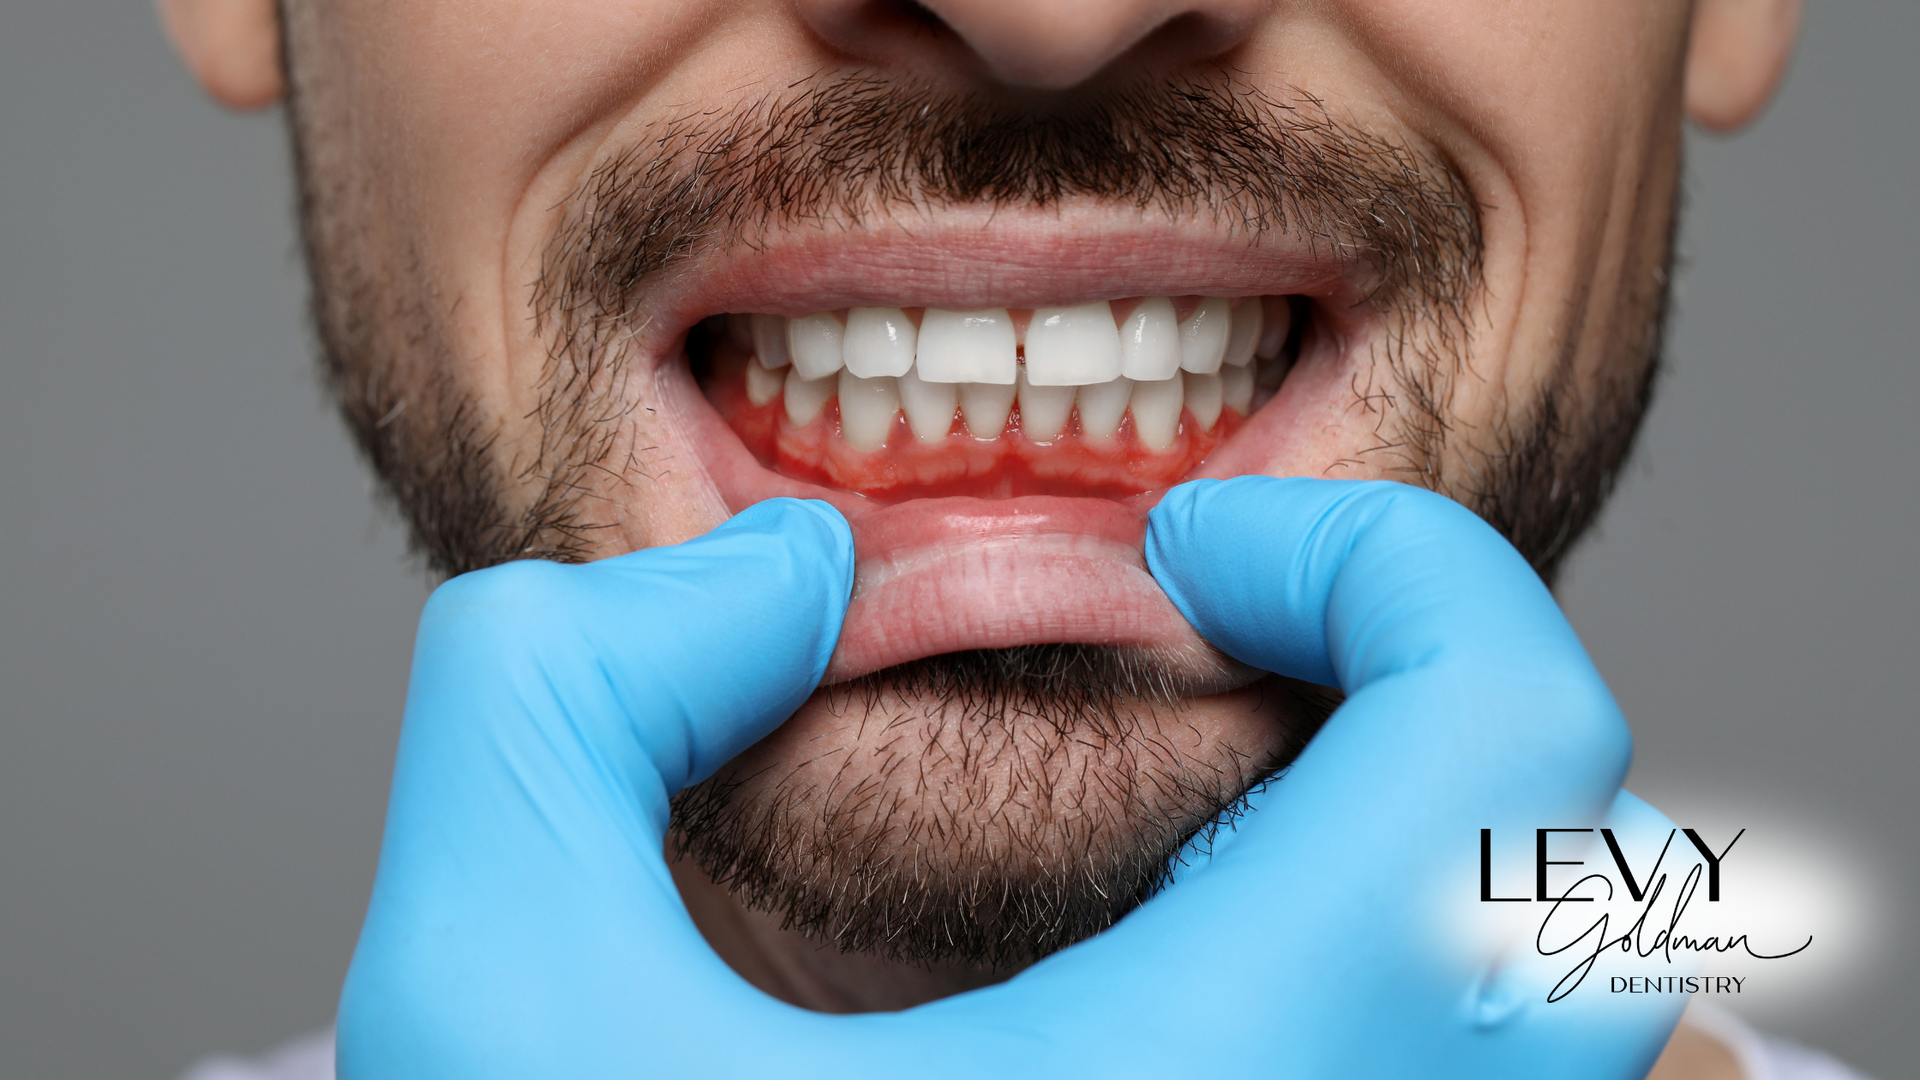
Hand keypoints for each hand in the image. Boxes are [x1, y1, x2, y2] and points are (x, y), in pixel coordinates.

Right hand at [339, 482, 1682, 1078]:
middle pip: (1589, 873)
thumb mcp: (482, 998)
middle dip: (1422, 687)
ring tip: (1211, 806)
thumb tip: (792, 576)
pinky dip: (1401, 978)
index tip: (1189, 549)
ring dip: (1428, 843)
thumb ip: (571, 690)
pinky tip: (1193, 964)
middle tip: (1220, 651)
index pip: (1511, 736)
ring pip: (1564, 1016)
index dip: (1385, 557)